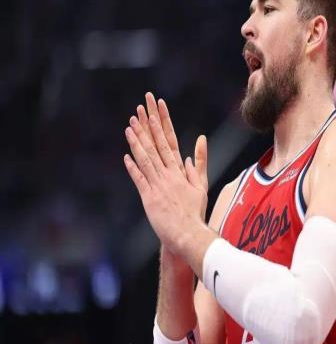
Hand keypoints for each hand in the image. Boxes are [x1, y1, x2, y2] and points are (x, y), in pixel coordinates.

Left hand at [124, 105, 206, 254]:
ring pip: (145, 159)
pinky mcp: (149, 198)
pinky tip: (126, 155)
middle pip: (155, 146)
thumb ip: (199, 162)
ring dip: (136, 142)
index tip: (156, 110)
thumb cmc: (195, 211)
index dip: (162, 124)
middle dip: (147, 126)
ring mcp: (157, 186)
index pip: (169, 141)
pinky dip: (133, 167)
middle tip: (139, 110)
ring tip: (129, 127)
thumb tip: (200, 142)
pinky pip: (140, 180)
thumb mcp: (201, 184)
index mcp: (179, 170)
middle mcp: (168, 174)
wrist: (188, 233)